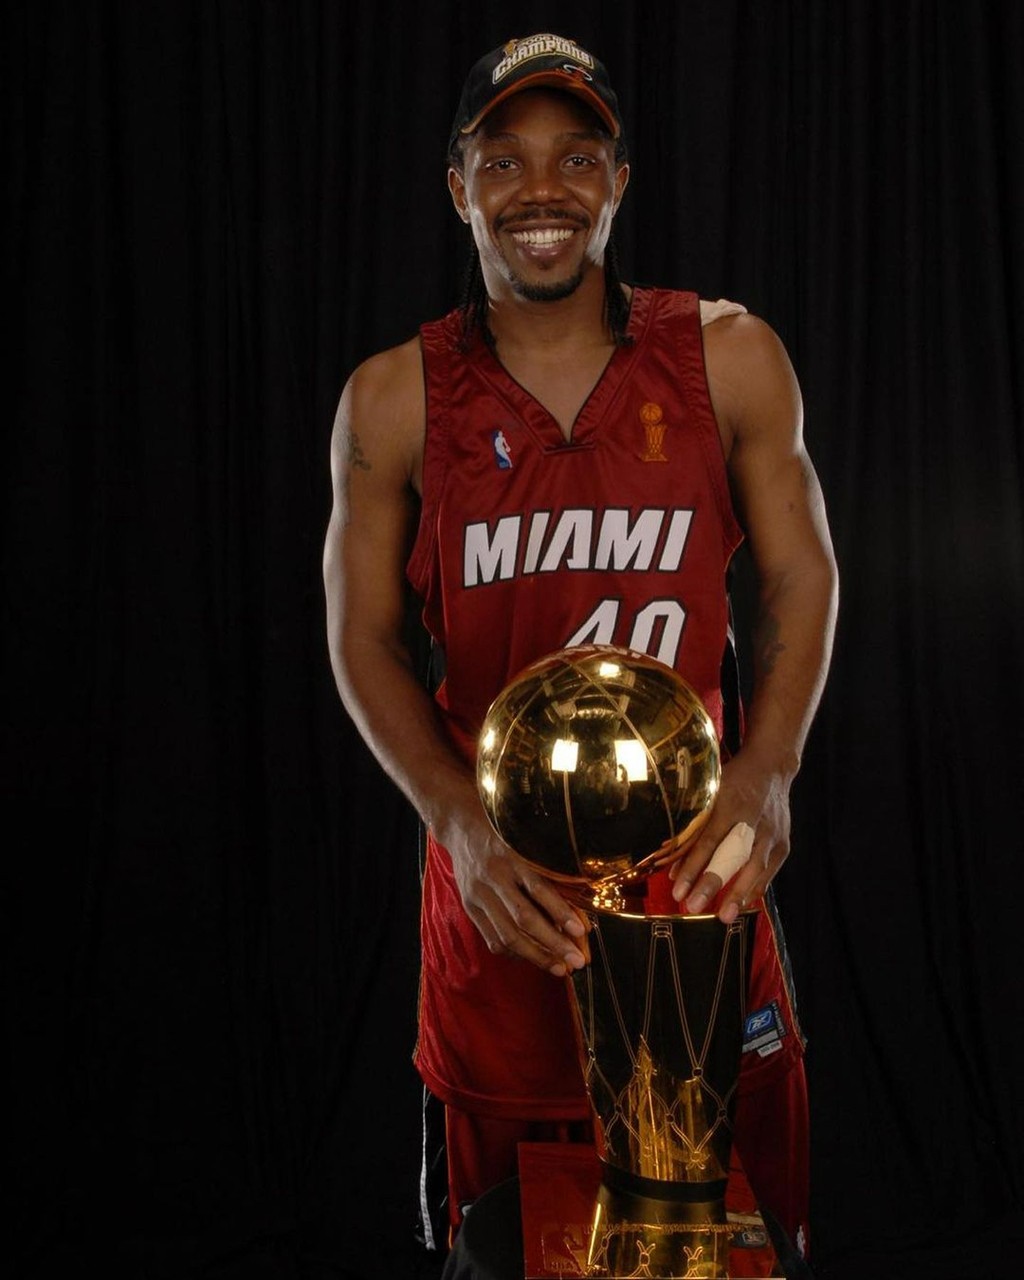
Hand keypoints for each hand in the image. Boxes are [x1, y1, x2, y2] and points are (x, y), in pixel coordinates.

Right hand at [442, 804, 589, 976]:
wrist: (462, 829)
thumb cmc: (505, 836)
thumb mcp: (527, 844)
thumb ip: (549, 871)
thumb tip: (580, 902)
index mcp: (512, 857)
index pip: (538, 889)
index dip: (561, 912)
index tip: (582, 932)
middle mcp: (493, 876)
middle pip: (523, 918)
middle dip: (553, 944)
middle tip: (577, 962)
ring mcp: (478, 894)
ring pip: (507, 934)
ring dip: (536, 955)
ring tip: (559, 968)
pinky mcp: (469, 907)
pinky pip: (492, 938)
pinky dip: (514, 952)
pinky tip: (532, 958)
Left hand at [666, 749, 792, 922]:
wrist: (772, 768)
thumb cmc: (734, 780)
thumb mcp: (710, 792)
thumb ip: (695, 824)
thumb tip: (671, 863)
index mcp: (731, 802)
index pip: (708, 839)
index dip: (692, 866)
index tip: (677, 888)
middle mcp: (753, 819)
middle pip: (732, 856)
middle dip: (712, 883)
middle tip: (694, 906)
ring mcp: (772, 832)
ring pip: (753, 867)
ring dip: (737, 894)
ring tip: (723, 916)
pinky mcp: (783, 843)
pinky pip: (768, 871)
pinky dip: (755, 888)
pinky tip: (742, 904)